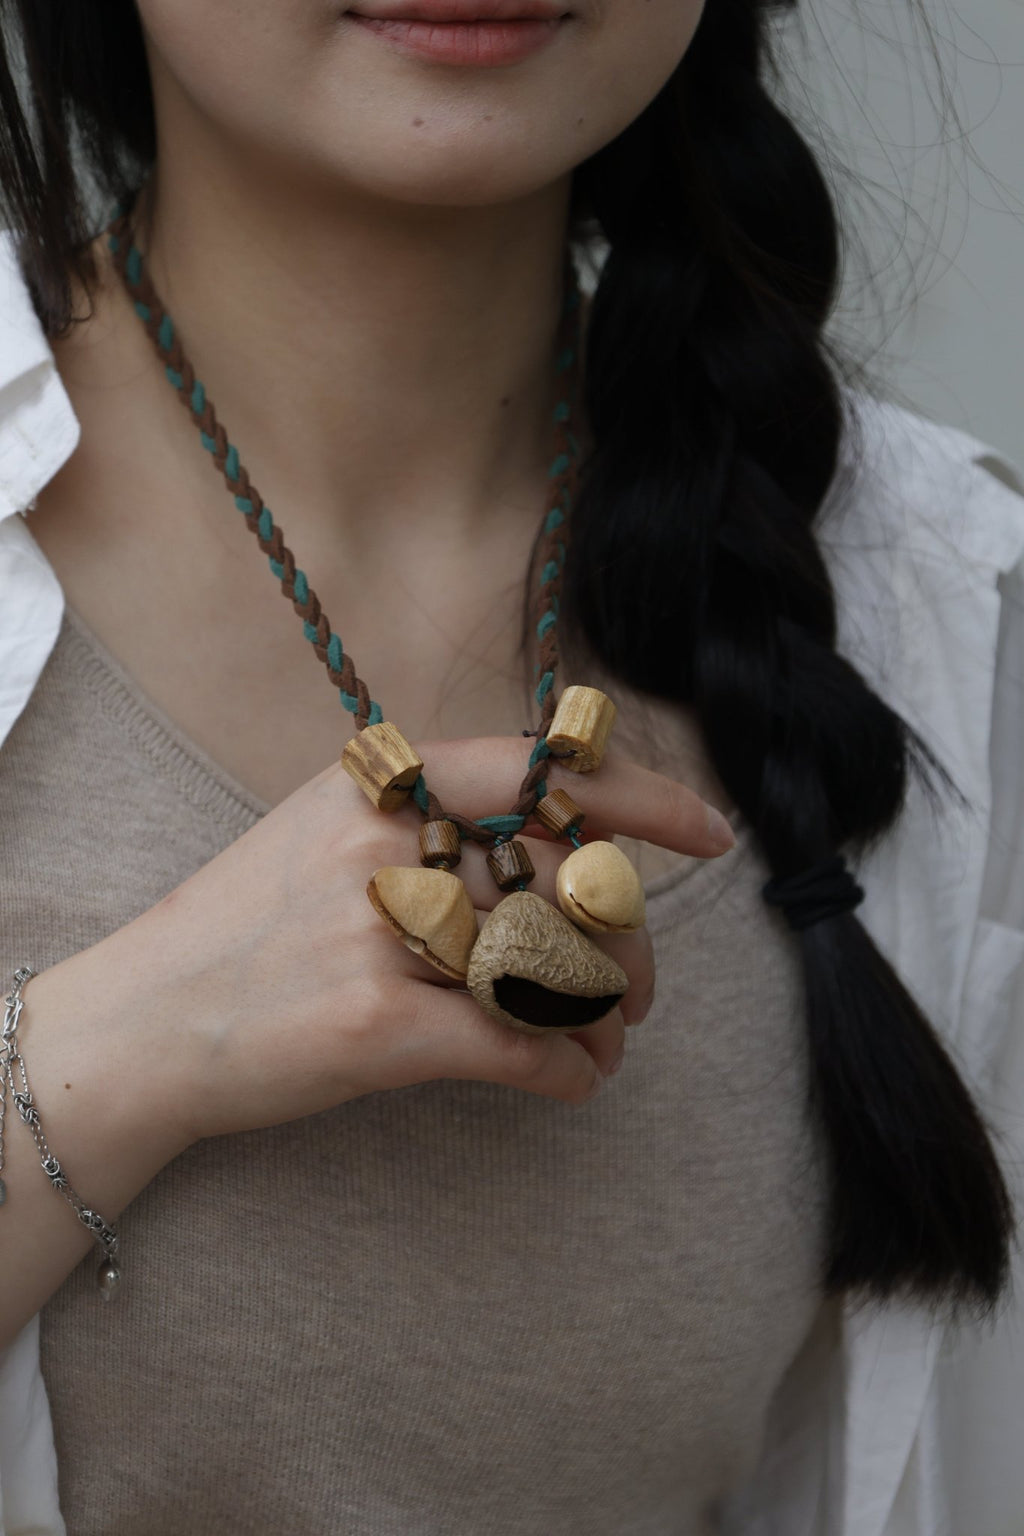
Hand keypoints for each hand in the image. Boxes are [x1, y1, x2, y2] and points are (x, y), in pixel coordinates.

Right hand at [52, 738, 734, 1149]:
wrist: (142, 1022)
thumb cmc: (249, 927)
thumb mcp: (329, 832)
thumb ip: (437, 825)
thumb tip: (575, 855)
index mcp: (382, 786)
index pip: (542, 769)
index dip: (643, 798)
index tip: (710, 835)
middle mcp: (385, 846)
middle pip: (569, 876)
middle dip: (631, 942)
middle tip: (638, 989)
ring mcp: (376, 936)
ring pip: (557, 965)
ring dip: (606, 1015)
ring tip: (607, 1042)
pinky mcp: (371, 1029)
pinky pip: (518, 1047)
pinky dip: (569, 1070)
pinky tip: (575, 1081)